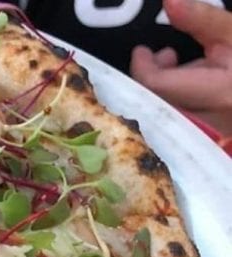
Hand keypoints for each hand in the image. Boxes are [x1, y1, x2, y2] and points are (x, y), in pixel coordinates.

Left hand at [130, 0, 231, 134]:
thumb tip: (170, 1)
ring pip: (170, 112)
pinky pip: (186, 119)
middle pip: (158, 102)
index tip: (144, 50)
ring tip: (182, 62)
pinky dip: (182, 98)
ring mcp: (214, 132)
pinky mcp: (218, 137)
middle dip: (154, 76)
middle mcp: (211, 122)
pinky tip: (197, 80)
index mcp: (218, 93)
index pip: (156, 86)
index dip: (143, 67)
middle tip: (164, 55)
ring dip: (169, 86)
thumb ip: (203, 20)